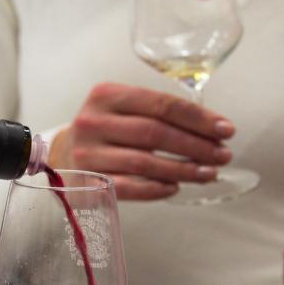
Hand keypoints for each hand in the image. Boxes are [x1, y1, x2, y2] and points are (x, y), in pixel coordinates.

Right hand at [49, 82, 234, 199]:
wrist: (57, 157)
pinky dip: (157, 189)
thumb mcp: (120, 109)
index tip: (226, 130)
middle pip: (156, 133)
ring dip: (183, 170)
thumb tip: (212, 129)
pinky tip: (175, 188)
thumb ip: (157, 112)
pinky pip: (130, 187)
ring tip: (208, 174)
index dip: (199, 118)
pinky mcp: (87, 182)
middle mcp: (94, 121)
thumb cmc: (102, 133)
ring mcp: (88, 153)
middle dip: (197, 145)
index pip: (162, 104)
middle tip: (223, 155)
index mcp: (107, 95)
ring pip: (145, 162)